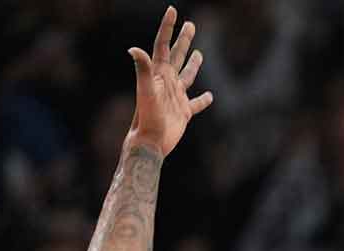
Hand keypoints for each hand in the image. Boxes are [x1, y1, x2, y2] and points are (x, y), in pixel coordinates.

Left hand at [127, 6, 212, 156]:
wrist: (149, 143)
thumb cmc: (146, 118)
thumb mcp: (146, 91)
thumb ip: (143, 70)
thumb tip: (133, 49)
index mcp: (159, 74)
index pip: (163, 46)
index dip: (167, 28)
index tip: (173, 10)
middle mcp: (168, 82)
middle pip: (177, 56)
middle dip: (183, 39)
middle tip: (190, 24)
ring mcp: (176, 97)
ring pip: (187, 76)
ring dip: (193, 64)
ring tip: (199, 54)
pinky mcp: (184, 112)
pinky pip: (196, 103)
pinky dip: (203, 100)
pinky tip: (210, 96)